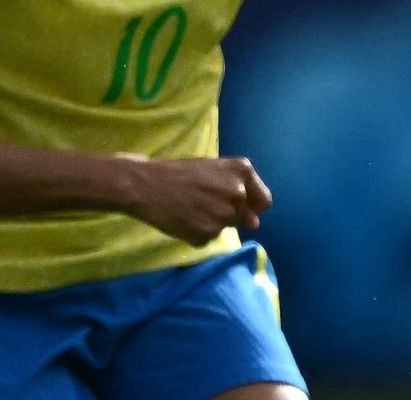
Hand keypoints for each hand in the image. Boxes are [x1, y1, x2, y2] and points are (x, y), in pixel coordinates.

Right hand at [123, 155, 272, 245]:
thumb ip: (238, 193)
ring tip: (190, 208)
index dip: (251, 206)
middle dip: (227, 213)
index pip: (263, 201)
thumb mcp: (212, 171)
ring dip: (211, 223)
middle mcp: (239, 193)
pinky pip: (208, 239)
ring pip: (225, 228)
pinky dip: (197, 233)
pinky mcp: (208, 234)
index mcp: (242, 171)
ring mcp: (224, 216)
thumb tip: (254, 224)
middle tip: (201, 202)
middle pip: (243, 216)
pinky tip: (183, 219)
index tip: (236, 205)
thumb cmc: (178, 173)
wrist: (146, 185)